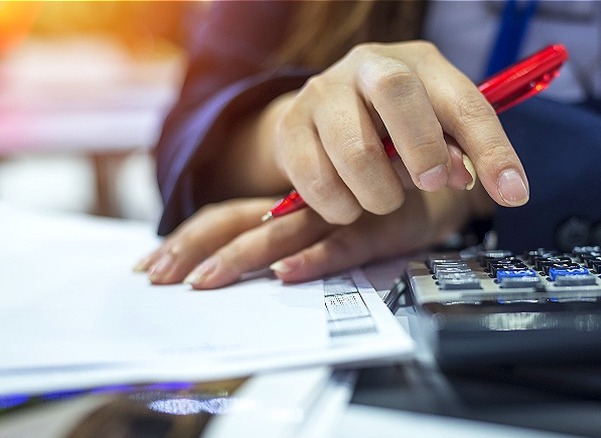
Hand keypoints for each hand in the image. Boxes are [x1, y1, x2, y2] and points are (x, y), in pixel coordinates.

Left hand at [135, 188, 488, 287]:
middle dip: (195, 248)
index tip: (152, 265)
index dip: (189, 236)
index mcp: (289, 198)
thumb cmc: (380, 199)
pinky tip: (287, 274)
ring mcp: (341, 214)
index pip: (228, 213)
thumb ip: (295, 231)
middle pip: (239, 219)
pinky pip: (342, 245)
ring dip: (242, 257)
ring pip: (282, 233)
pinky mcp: (377, 228)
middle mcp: (307, 202)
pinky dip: (314, 259)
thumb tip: (249, 267)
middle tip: (158, 277)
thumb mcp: (332, 212)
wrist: (442, 182)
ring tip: (205, 281)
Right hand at [223, 40, 528, 225]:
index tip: (513, 193)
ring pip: (353, 149)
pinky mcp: (289, 126)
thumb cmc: (393, 126)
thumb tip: (463, 178)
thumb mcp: (435, 132)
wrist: (326, 117)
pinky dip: (340, 206)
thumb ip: (457, 154)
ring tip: (383, 198)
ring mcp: (323, 91)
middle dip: (422, 148)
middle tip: (429, 184)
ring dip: (378, 193)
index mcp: (419, 64)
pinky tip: (349, 202)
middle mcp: (369, 65)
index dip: (493, 150)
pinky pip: (315, 180)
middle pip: (396, 91)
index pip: (464, 102)